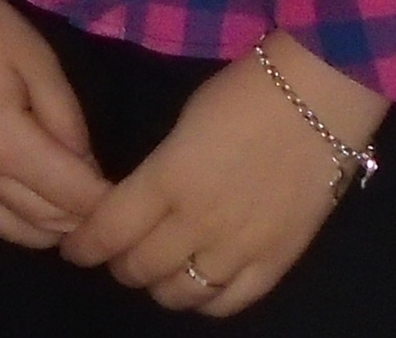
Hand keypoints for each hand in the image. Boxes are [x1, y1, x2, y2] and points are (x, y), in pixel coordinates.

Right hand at [0, 0, 110, 247]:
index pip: (73, 197)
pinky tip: (13, 209)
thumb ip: (68, 121)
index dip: (106, 202)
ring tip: (65, 209)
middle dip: (80, 218)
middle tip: (103, 202)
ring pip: (4, 231)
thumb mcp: (39, 62)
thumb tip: (86, 167)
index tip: (130, 199)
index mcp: (7, 148)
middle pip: (42, 222)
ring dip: (42, 228)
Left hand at [60, 33, 374, 314]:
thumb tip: (139, 201)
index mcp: (168, 179)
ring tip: (160, 269)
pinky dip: (206, 300)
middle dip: (119, 264)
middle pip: (139, 268)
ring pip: (180, 294)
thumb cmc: (244, 93)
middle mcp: (198, 222)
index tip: (76, 247)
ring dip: (159, 285)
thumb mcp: (184, 123)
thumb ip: (159, 171)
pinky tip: (200, 283)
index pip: (108, 231)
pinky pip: (230, 302)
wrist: (320, 97)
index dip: (84, 246)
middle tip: (119, 252)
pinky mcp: (277, 260)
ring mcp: (239, 247)